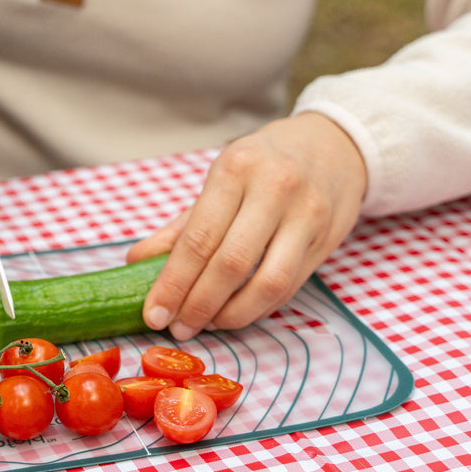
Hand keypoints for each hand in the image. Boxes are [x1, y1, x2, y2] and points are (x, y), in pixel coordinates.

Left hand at [130, 113, 366, 339]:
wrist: (334, 144)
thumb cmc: (266, 163)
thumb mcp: (221, 179)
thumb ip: (181, 226)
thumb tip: (136, 263)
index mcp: (236, 169)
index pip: (198, 238)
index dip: (173, 283)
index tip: (154, 314)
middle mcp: (274, 189)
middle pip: (231, 264)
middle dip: (198, 305)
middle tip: (178, 327)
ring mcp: (307, 215)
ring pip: (267, 284)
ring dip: (232, 314)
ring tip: (208, 324)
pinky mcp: (327, 239)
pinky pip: (289, 287)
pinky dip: (259, 308)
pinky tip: (237, 312)